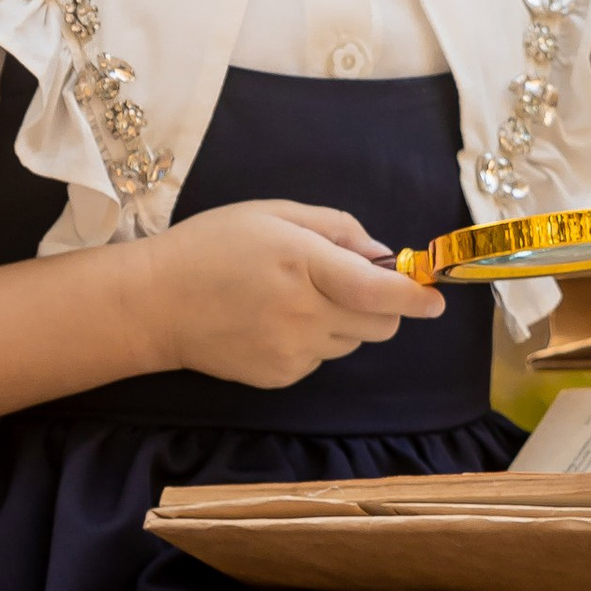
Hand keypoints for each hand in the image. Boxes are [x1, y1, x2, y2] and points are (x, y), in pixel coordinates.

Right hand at [140, 198, 445, 388]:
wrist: (155, 303)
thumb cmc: (212, 246)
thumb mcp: (272, 214)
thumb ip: (334, 228)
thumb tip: (381, 254)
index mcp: (302, 263)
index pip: (377, 290)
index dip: (414, 297)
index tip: (435, 299)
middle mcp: (302, 313)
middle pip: (378, 324)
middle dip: (381, 305)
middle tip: (348, 283)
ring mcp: (292, 351)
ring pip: (352, 342)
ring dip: (343, 321)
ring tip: (295, 299)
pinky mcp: (281, 377)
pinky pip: (321, 359)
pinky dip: (313, 340)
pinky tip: (274, 322)